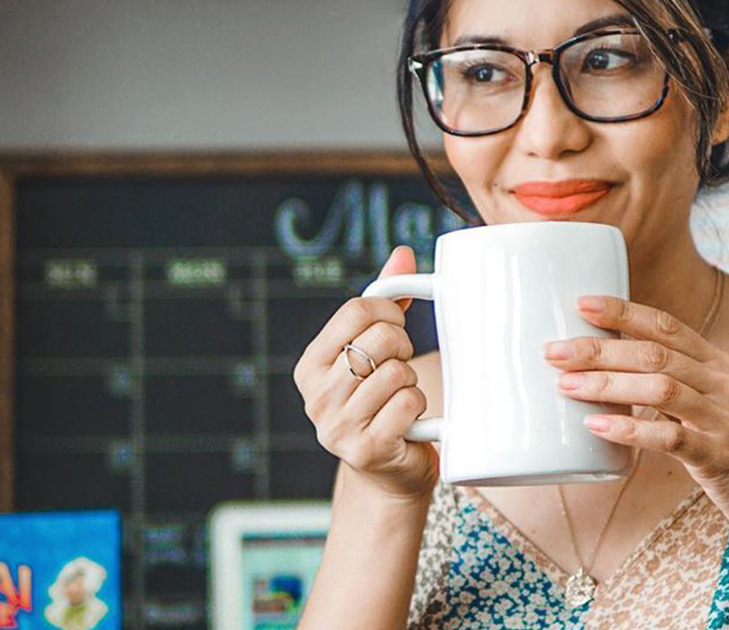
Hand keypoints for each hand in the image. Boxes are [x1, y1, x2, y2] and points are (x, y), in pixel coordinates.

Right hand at [292, 246, 437, 501]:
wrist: (388, 475)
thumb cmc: (382, 403)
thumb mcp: (374, 351)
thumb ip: (385, 302)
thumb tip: (402, 253)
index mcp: (309, 365)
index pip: (355, 310)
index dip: (389, 312)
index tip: (396, 327)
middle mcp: (315, 397)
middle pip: (378, 339)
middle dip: (403, 346)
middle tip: (401, 364)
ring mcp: (337, 427)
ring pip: (397, 372)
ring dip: (410, 381)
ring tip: (401, 396)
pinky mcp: (366, 450)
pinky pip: (408, 403)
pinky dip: (418, 406)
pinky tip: (409, 419)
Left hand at [543, 295, 728, 551]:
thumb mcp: (712, 404)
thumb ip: (673, 383)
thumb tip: (606, 368)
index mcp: (719, 364)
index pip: (666, 325)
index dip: (622, 311)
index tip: (581, 303)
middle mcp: (724, 383)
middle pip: (654, 353)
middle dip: (599, 349)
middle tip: (553, 351)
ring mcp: (725, 419)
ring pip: (659, 389)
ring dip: (607, 385)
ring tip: (564, 385)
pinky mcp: (720, 457)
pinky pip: (669, 438)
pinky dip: (629, 429)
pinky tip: (596, 427)